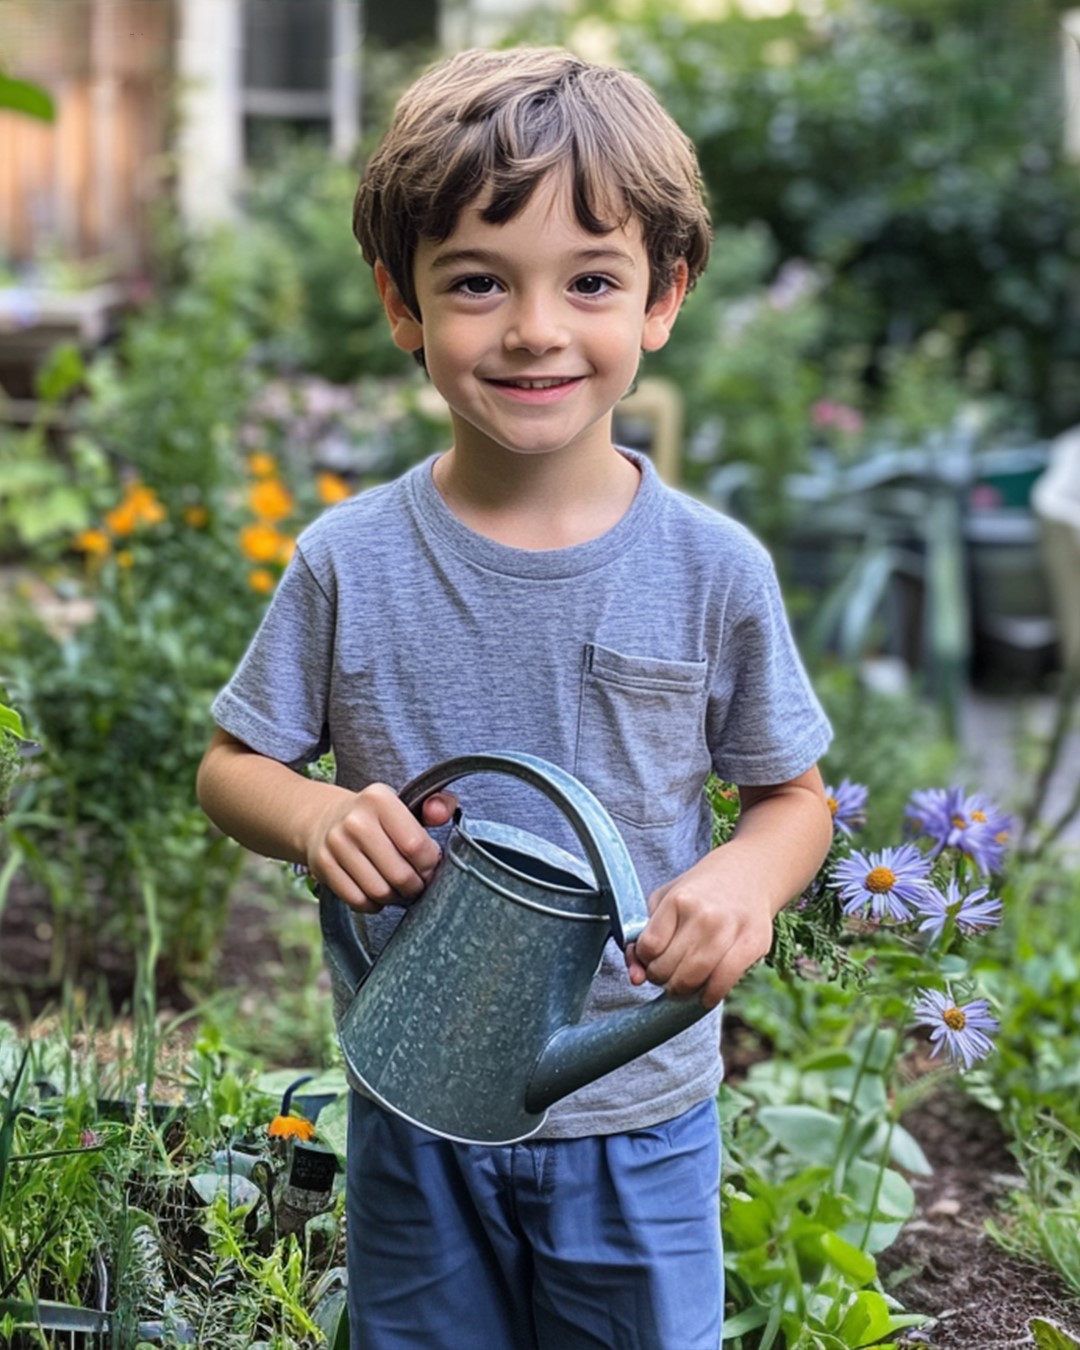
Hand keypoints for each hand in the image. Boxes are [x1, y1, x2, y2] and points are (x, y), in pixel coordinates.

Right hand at [306, 784, 457, 912]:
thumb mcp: (407, 803)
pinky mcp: (322, 865)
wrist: (325, 819)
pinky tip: (377, 894)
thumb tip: (440, 813)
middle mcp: (355, 820)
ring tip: (399, 889)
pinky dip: (373, 904)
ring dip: (395, 897)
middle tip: (417, 883)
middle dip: (415, 886)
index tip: (430, 866)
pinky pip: (357, 900)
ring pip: (379, 891)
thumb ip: (436, 806)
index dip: (429, 864)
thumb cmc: (377, 817)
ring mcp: (335, 843)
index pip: (416, 844)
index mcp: (379, 799)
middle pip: (399, 874)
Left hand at [625, 848, 774, 1009]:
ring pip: (692, 980)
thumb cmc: (701, 892)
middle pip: (667, 968)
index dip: (644, 959)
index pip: (648, 948)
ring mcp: (729, 930)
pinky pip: (722, 984)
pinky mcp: (753, 944)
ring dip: (682, 990)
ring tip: (684, 983)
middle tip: (667, 973)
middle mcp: (703, 915)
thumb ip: (643, 938)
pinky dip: (709, 996)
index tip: (652, 957)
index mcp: (678, 900)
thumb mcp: (664, 901)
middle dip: (661, 978)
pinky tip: (706, 993)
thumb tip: (635, 979)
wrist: (748, 873)